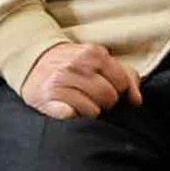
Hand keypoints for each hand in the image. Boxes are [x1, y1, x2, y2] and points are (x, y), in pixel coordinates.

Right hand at [22, 41, 141, 120]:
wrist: (32, 61)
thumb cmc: (73, 64)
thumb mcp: (99, 60)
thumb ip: (125, 75)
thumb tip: (137, 100)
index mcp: (92, 53)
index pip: (122, 83)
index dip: (119, 90)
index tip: (108, 89)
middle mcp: (75, 65)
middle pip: (109, 98)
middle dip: (105, 102)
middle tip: (93, 97)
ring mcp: (59, 82)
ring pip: (93, 111)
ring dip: (90, 111)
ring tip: (80, 102)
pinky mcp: (47, 98)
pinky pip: (72, 116)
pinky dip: (73, 116)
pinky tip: (68, 108)